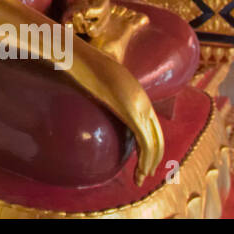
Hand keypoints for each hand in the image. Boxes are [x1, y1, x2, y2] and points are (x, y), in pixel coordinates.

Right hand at [63, 0, 162, 181]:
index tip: (143, 160)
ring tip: (140, 178)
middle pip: (158, 136)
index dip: (152, 144)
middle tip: (143, 175)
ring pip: (154, 143)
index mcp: (135, 92)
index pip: (152, 123)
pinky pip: (145, 142)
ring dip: (150, 164)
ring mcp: (138, 104)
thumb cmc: (77, 64)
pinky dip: (146, 160)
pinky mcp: (129, 111)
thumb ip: (95, 88)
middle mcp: (142, 99)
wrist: (75, 54)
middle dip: (155, 158)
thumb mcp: (91, 79)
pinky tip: (139, 171)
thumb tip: (82, 92)